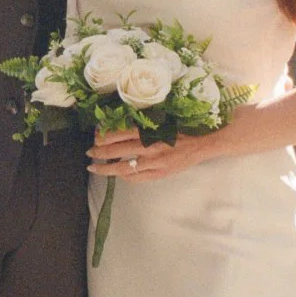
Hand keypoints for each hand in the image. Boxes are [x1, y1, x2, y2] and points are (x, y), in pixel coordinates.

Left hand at [87, 126, 216, 181]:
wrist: (206, 140)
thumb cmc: (185, 126)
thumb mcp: (163, 118)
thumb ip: (144, 123)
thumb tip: (121, 124)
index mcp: (149, 130)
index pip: (117, 133)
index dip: (103, 136)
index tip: (95, 136)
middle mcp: (149, 147)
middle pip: (115, 151)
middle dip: (98, 152)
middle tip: (89, 152)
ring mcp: (154, 162)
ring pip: (122, 167)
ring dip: (105, 168)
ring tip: (94, 168)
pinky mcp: (161, 173)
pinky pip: (137, 177)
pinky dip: (125, 175)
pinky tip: (118, 174)